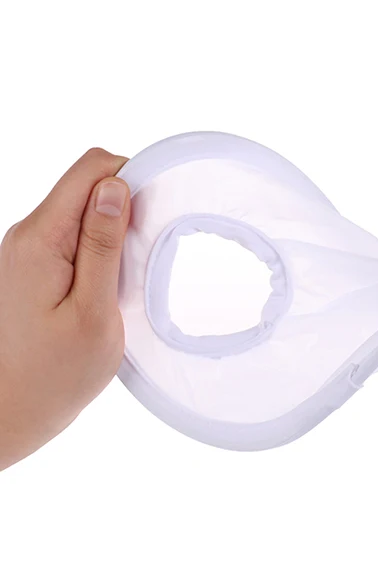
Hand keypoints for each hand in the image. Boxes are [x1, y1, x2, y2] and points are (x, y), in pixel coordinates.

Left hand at [0, 148, 130, 469]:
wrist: (9, 413)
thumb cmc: (54, 374)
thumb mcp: (93, 311)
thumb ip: (102, 246)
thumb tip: (116, 186)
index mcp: (41, 239)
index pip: (91, 170)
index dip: (133, 176)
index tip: (159, 213)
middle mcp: (27, 235)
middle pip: (87, 185)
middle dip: (127, 206)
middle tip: (146, 256)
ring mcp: (27, 250)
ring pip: (83, 211)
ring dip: (115, 232)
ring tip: (128, 278)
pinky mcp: (33, 266)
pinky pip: (74, 236)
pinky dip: (101, 250)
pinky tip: (111, 286)